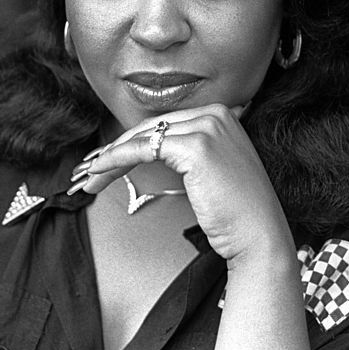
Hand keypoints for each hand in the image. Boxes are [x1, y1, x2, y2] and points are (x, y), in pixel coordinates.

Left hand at [74, 103, 293, 262]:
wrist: (258, 235)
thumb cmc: (235, 212)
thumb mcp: (208, 172)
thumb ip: (184, 153)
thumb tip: (143, 151)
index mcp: (221, 115)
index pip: (164, 125)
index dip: (131, 143)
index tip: (107, 161)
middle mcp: (216, 114)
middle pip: (151, 128)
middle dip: (115, 150)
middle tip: (90, 171)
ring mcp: (207, 127)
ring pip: (143, 137)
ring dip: (110, 157)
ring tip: (90, 177)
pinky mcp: (196, 145)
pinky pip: (144, 148)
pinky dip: (117, 159)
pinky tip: (101, 170)